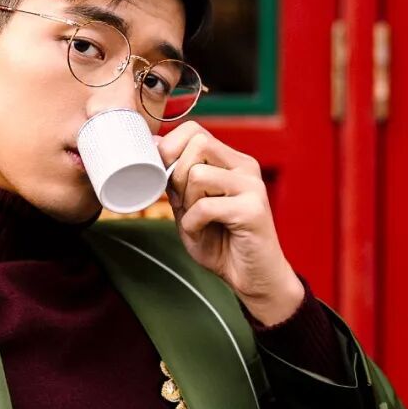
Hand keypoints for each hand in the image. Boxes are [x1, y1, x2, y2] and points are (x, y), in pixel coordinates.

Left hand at [153, 122, 304, 322]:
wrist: (253, 278)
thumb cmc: (222, 243)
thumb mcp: (189, 207)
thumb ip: (176, 181)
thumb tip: (154, 150)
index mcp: (231, 161)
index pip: (195, 130)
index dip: (170, 147)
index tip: (162, 175)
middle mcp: (245, 167)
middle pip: (197, 144)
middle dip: (177, 175)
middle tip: (184, 204)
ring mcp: (252, 186)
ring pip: (198, 174)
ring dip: (186, 203)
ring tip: (197, 221)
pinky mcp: (254, 209)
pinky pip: (206, 206)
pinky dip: (193, 224)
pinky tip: (201, 233)